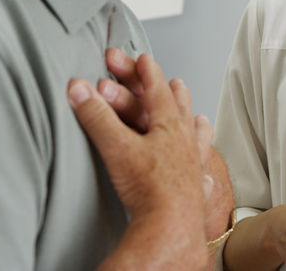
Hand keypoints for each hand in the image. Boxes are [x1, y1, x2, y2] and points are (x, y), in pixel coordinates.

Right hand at [67, 54, 205, 266]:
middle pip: (182, 108)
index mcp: (169, 125)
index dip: (148, 72)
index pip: (158, 88)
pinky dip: (203, 171)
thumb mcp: (116, 145)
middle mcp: (185, 142)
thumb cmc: (150, 187)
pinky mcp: (194, 191)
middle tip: (173, 81)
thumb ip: (96, 115)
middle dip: (173, 92)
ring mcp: (193, 165)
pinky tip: (206, 175)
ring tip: (199, 120)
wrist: (170, 226)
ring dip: (195, 126)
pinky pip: (203, 176)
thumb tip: (79, 89)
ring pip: (199, 138)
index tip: (144, 59)